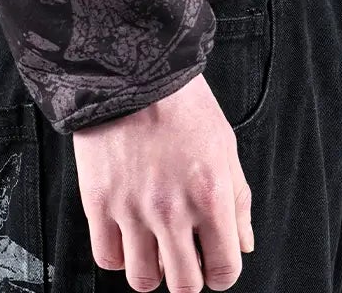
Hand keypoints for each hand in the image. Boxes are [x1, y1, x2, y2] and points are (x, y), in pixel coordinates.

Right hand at [72, 70, 254, 291]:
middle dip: (189, 276)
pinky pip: (107, 257)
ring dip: (153, 269)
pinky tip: (128, 235)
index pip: (224, 271)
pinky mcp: (98, 202)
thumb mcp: (224, 143)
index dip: (222, 273)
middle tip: (185, 255)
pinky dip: (119, 255)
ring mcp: (132, 209)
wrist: (131, 69)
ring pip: (143, 280)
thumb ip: (238, 200)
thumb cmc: (180, 101)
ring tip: (154, 246)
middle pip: (184, 285)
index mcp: (209, 196)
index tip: (215, 263)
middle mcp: (171, 210)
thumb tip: (243, 243)